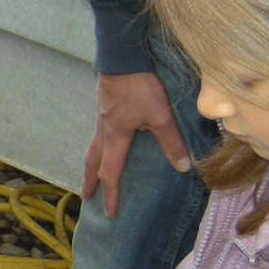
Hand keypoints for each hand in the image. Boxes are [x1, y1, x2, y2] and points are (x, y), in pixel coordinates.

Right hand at [80, 71, 190, 216]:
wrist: (122, 55)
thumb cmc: (140, 85)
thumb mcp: (160, 115)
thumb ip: (171, 141)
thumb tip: (183, 167)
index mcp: (115, 136)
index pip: (111, 172)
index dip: (111, 195)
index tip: (110, 213)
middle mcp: (104, 128)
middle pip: (92, 160)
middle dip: (89, 180)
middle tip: (86, 196)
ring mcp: (102, 114)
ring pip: (94, 144)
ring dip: (92, 161)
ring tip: (92, 170)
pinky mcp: (105, 102)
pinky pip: (99, 130)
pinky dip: (100, 142)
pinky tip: (108, 137)